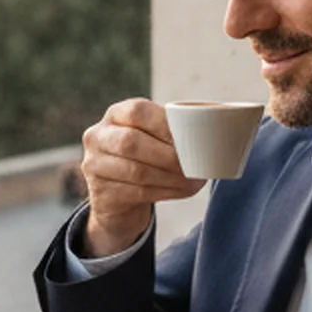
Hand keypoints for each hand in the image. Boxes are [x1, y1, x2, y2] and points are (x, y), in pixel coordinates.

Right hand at [79, 99, 205, 255]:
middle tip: (193, 165)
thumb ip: (174, 129)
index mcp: (115, 114)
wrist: (117, 200)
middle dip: (167, 155)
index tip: (189, 138)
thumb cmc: (145, 159)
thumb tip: (217, 131)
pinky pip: (136, 192)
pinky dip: (165, 192)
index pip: (136, 111)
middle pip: (131, 142)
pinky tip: (182, 190)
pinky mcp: (99, 193)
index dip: (164, 124)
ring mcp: (94, 165)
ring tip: (193, 181)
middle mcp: (97, 136)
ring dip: (170, 177)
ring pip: (136, 171)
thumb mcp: (152, 138)